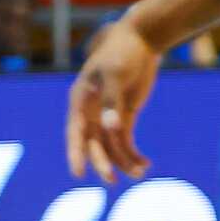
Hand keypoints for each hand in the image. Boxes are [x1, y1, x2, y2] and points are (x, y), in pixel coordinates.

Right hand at [67, 18, 160, 181]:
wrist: (141, 40)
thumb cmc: (122, 52)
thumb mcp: (116, 74)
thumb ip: (112, 101)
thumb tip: (109, 128)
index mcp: (80, 101)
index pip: (74, 132)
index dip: (75, 153)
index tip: (78, 173)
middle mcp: (91, 111)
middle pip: (93, 143)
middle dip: (102, 162)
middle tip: (113, 180)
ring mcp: (107, 114)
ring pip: (111, 145)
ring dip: (123, 160)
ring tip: (140, 174)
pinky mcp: (124, 115)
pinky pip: (125, 140)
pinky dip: (133, 152)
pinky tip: (145, 163)